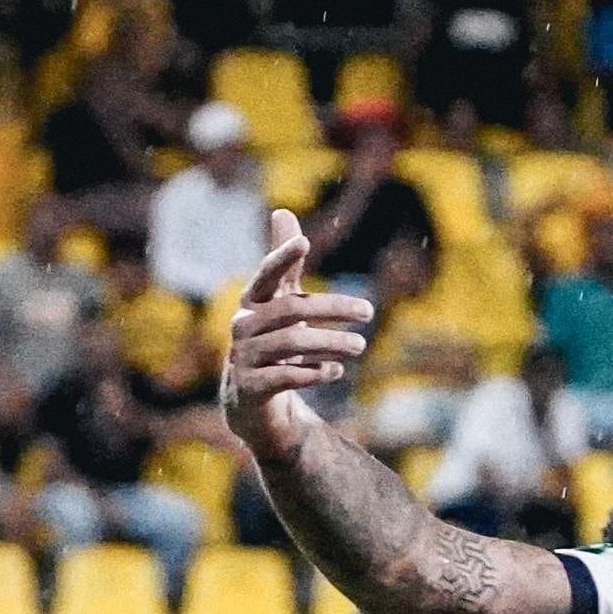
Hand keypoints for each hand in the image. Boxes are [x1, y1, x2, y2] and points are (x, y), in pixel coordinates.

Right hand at [218, 208, 372, 463]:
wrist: (250, 402)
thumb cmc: (271, 342)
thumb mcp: (280, 303)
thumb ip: (285, 264)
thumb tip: (282, 211)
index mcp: (252, 301)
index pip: (266, 274)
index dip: (282, 257)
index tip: (304, 242)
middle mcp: (243, 326)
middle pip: (291, 309)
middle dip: (333, 308)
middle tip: (369, 312)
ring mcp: (243, 357)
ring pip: (291, 343)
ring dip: (331, 342)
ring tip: (360, 345)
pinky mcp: (250, 388)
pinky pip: (285, 377)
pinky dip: (315, 372)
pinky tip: (337, 371)